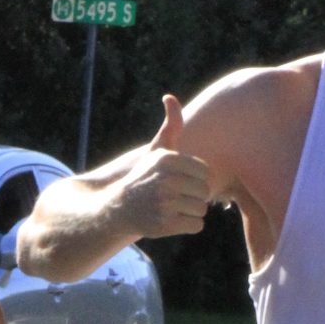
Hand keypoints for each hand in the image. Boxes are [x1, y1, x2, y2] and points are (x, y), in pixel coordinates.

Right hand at [114, 95, 211, 238]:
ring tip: (174, 209)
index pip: (205, 172)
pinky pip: (197, 226)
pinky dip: (189, 226)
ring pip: (202, 209)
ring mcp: (165, 203)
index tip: (180, 182)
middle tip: (176, 198)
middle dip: (195, 196)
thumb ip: (170, 126)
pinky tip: (174, 221)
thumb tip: (170, 97)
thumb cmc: (144, 178)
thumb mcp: (156, 150)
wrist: (118, 209)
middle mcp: (166, 179)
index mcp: (168, 159)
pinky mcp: (165, 224)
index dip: (196, 179)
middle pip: (205, 191)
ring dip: (192, 211)